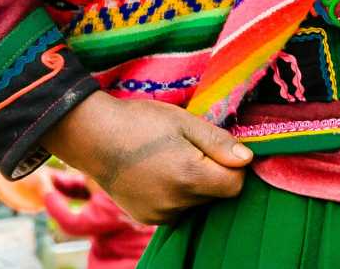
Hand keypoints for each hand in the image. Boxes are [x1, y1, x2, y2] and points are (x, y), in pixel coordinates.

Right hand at [40, 93, 250, 225]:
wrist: (92, 136)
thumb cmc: (141, 122)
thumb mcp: (185, 122)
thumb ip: (219, 143)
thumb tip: (247, 159)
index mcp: (189, 177)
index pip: (235, 185)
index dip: (234, 166)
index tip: (217, 148)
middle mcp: (175, 203)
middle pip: (216, 195)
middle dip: (213, 174)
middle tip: (189, 149)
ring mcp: (158, 214)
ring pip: (197, 203)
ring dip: (195, 186)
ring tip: (171, 160)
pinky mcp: (146, 217)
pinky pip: (177, 209)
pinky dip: (177, 195)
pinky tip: (160, 174)